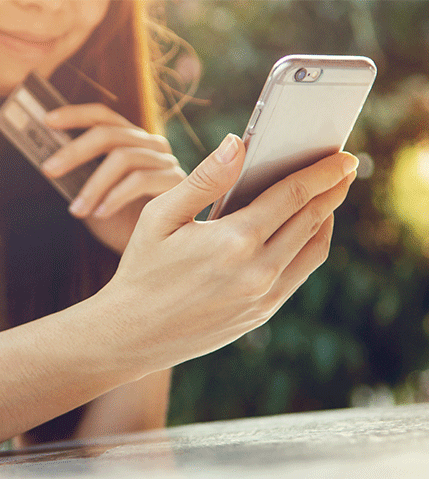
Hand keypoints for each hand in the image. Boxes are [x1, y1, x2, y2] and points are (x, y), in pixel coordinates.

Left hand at [43, 104, 185, 252]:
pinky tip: (101, 214)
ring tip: (76, 210)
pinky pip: (140, 180)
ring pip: (123, 158)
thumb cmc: (121, 224)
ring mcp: (166, 162)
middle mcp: (151, 145)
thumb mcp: (93, 196)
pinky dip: (115, 197)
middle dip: (75, 151)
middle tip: (49, 169)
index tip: (48, 121)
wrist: (152, 254)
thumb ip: (79, 176)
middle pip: (110, 134)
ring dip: (93, 185)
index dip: (76, 115)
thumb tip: (49, 160)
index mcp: (131, 141)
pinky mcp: (176, 182)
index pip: (104, 116)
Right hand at [101, 134, 357, 371]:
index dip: (322, 171)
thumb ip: (204, 178)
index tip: (343, 156)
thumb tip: (238, 143)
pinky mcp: (260, 314)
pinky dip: (310, 248)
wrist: (133, 333)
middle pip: (311, 219)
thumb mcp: (160, 216)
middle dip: (333, 189)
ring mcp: (263, 297)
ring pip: (313, 250)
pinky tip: (303, 234)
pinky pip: (300, 274)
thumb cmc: (141, 269)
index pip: (293, 194)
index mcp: (234, 240)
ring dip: (326, 219)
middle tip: (346, 169)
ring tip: (328, 198)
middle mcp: (258, 271)